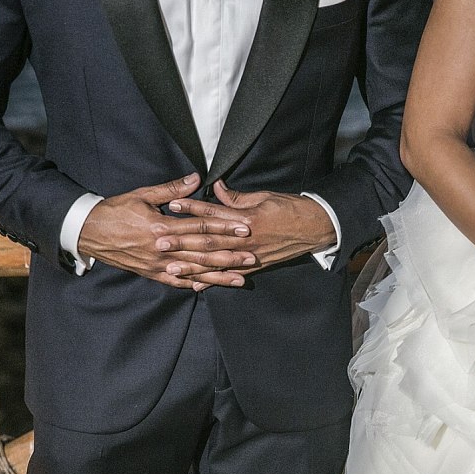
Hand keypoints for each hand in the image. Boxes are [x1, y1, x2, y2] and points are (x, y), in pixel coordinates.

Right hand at [77, 174, 256, 288]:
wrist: (89, 232)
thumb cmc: (116, 210)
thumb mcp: (143, 195)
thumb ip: (172, 190)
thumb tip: (196, 179)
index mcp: (162, 227)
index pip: (200, 227)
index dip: (224, 227)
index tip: (244, 227)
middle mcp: (162, 249)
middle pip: (203, 252)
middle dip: (230, 254)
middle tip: (253, 255)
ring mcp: (157, 265)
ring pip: (194, 271)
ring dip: (219, 274)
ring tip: (241, 277)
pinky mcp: (151, 274)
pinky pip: (176, 282)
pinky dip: (193, 285)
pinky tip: (210, 287)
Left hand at [159, 181, 336, 278]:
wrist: (315, 228)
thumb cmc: (290, 208)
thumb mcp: (263, 196)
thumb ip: (237, 197)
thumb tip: (215, 188)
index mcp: (246, 218)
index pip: (213, 212)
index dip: (191, 208)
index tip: (171, 205)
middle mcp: (245, 239)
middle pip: (208, 240)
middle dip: (182, 241)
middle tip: (159, 241)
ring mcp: (250, 255)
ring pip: (216, 261)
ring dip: (191, 265)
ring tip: (170, 266)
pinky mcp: (255, 266)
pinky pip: (230, 275)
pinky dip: (213, 280)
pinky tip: (195, 284)